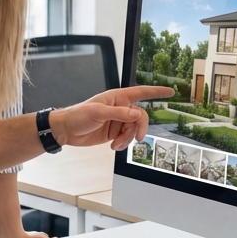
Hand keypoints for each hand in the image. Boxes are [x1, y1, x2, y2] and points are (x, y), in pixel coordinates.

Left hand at [49, 85, 173, 150]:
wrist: (66, 130)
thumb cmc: (78, 115)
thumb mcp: (98, 113)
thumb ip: (119, 113)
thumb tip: (137, 114)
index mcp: (117, 97)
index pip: (141, 92)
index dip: (156, 91)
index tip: (171, 91)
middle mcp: (120, 108)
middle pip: (140, 117)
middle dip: (139, 128)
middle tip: (138, 139)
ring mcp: (118, 121)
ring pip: (133, 130)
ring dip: (127, 139)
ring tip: (115, 144)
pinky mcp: (114, 133)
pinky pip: (126, 138)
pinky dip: (123, 144)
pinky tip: (114, 146)